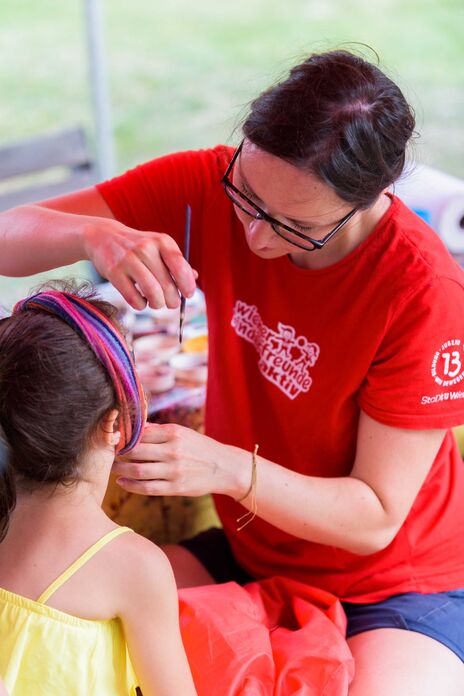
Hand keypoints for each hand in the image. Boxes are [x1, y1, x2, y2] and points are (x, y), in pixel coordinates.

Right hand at [83, 219, 196, 309]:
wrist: (103, 237)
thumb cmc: (138, 247)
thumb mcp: (158, 247)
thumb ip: (176, 262)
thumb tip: (194, 278)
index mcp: (162, 241)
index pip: (180, 266)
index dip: (187, 285)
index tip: (188, 295)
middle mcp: (145, 248)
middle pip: (167, 284)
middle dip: (173, 300)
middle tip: (171, 303)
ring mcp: (128, 260)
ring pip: (152, 293)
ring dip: (158, 304)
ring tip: (156, 303)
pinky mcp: (114, 272)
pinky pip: (133, 298)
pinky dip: (141, 305)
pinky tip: (141, 300)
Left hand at [112, 423, 244, 497]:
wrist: (224, 467)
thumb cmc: (201, 448)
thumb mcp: (184, 433)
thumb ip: (159, 431)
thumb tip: (136, 427)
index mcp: (174, 433)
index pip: (140, 434)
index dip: (124, 437)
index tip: (114, 439)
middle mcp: (173, 451)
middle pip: (135, 452)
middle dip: (119, 454)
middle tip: (109, 454)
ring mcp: (174, 471)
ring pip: (138, 471)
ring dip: (121, 470)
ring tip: (112, 468)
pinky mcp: (175, 488)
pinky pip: (147, 488)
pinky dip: (131, 486)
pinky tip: (123, 483)